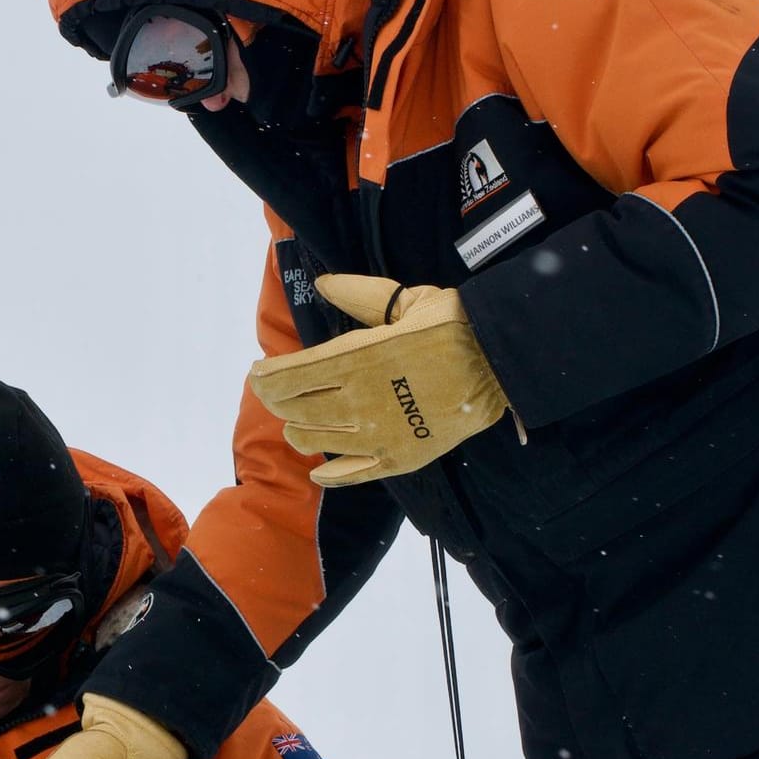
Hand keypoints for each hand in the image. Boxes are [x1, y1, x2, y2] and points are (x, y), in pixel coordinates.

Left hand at [248, 273, 510, 486]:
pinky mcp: (398, 458)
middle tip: (278, 393)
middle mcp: (356, 402)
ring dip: (298, 430)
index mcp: (353, 360)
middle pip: (293, 410)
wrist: (500, 362)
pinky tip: (319, 469)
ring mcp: (376, 435)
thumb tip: (321, 284)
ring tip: (297, 421)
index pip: (285, 377)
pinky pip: (351, 475)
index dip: (263, 378)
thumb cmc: (452, 324)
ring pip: (314, 440)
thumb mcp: (405, 300)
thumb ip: (358, 294)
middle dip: (278, 401)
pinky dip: (329, 474)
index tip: (258, 373)